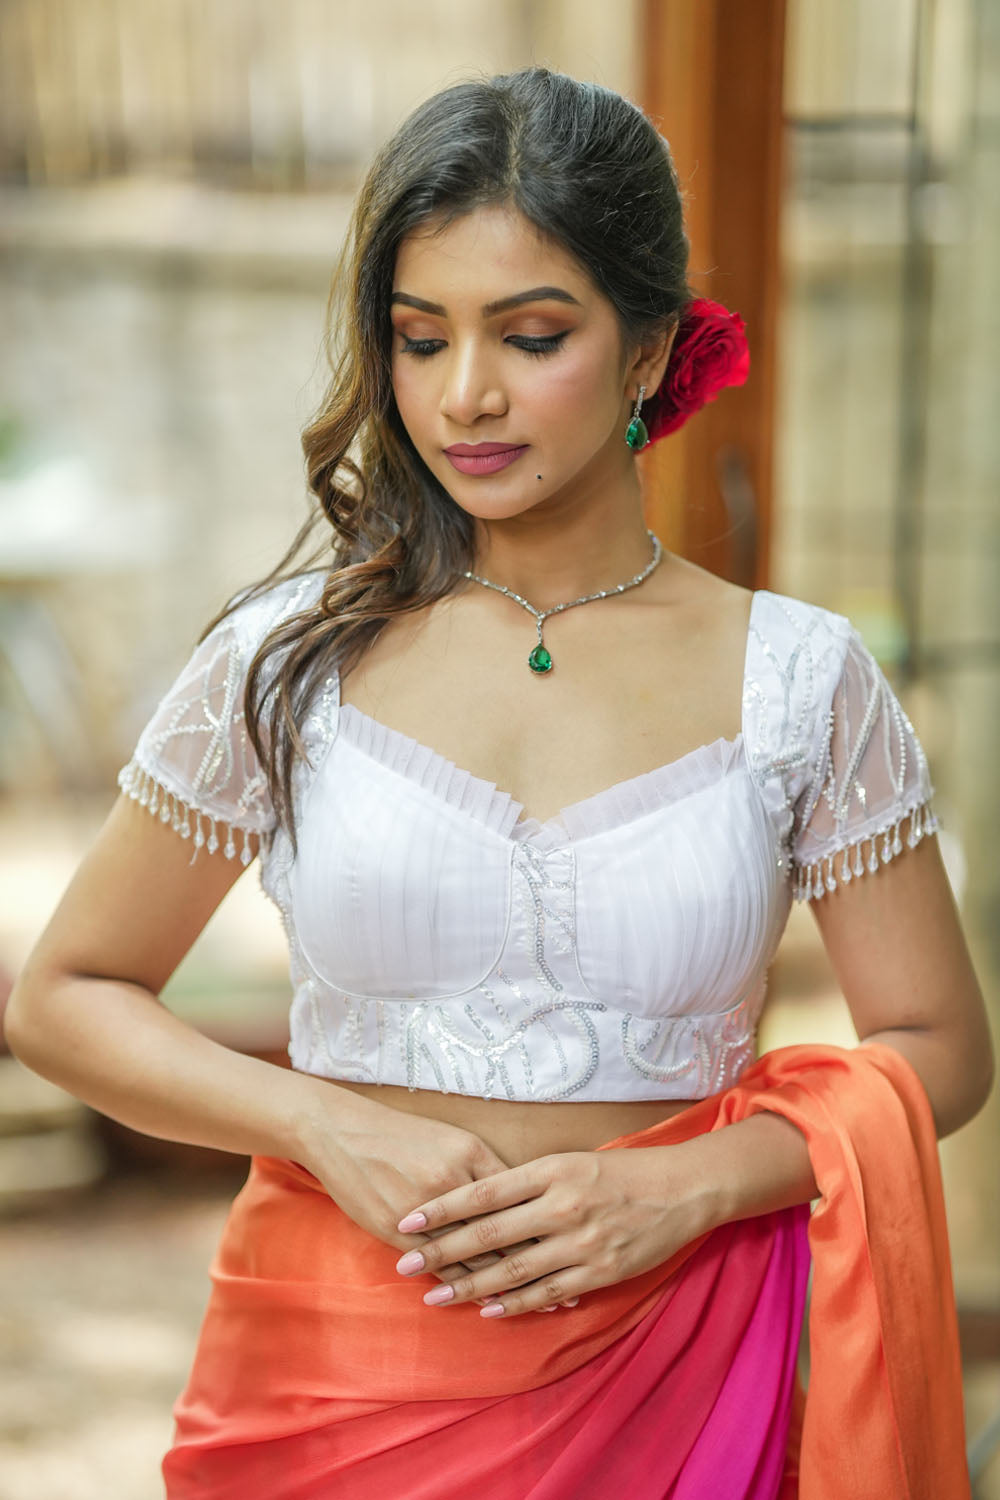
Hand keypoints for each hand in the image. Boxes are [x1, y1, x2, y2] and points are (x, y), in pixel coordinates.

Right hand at [298, 1090, 570, 1308]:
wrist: (340, 1132)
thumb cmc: (399, 1135)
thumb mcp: (449, 1140)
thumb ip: (482, 1170)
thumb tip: (520, 1199)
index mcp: (471, 1153)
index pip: (521, 1198)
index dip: (551, 1228)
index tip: (578, 1247)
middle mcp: (453, 1180)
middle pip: (507, 1230)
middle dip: (541, 1265)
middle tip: (572, 1293)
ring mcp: (426, 1209)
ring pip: (477, 1255)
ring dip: (509, 1286)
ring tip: (541, 1308)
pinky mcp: (399, 1231)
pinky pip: (441, 1265)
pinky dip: (466, 1286)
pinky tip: (489, 1304)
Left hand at [393, 1144, 715, 1318]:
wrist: (682, 1189)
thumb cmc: (620, 1171)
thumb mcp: (571, 1160)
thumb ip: (529, 1180)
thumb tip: (477, 1199)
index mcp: (551, 1170)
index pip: (484, 1191)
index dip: (443, 1208)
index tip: (408, 1220)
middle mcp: (562, 1205)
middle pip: (490, 1233)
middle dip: (443, 1252)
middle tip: (406, 1266)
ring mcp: (581, 1241)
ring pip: (513, 1270)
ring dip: (470, 1286)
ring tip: (436, 1296)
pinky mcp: (599, 1271)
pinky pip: (548, 1292)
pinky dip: (516, 1303)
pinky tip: (489, 1310)